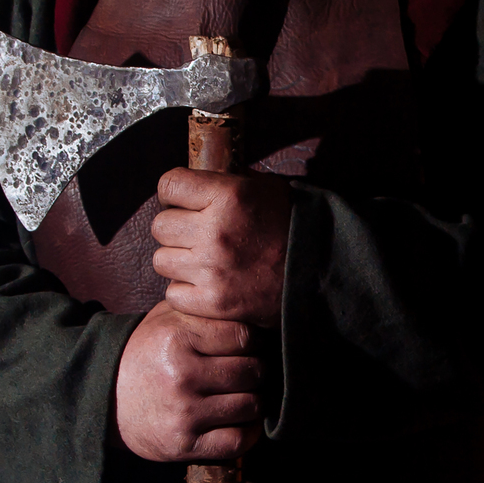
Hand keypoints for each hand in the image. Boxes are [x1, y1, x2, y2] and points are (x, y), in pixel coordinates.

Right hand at [115, 302, 262, 461]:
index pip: (245, 337)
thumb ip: (204, 310)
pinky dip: (248, 432)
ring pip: (252, 406)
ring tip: (243, 394)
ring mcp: (184, 413)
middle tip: (249, 371)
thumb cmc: (147, 354)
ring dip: (254, 401)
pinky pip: (239, 440)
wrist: (105, 399)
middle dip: (257, 371)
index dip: (255, 341)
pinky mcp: (185, 444)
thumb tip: (249, 305)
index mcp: (176, 338)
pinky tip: (240, 420)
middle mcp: (181, 376)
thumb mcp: (166, 320)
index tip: (250, 347)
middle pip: (253, 371)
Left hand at [151, 168, 290, 328]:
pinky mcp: (214, 302)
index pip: (168, 185)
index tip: (184, 203)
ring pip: (162, 260)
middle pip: (160, 225)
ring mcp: (212, 269)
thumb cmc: (294, 228)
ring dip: (179, 261)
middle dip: (177, 229)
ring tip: (204, 262)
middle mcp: (215, 231)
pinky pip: (173, 293)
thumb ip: (228, 183)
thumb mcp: (266, 189)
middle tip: (198, 236)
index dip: (174, 194)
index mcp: (228, 196)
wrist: (323, 274)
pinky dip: (187, 291)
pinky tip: (208, 285)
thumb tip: (196, 180)